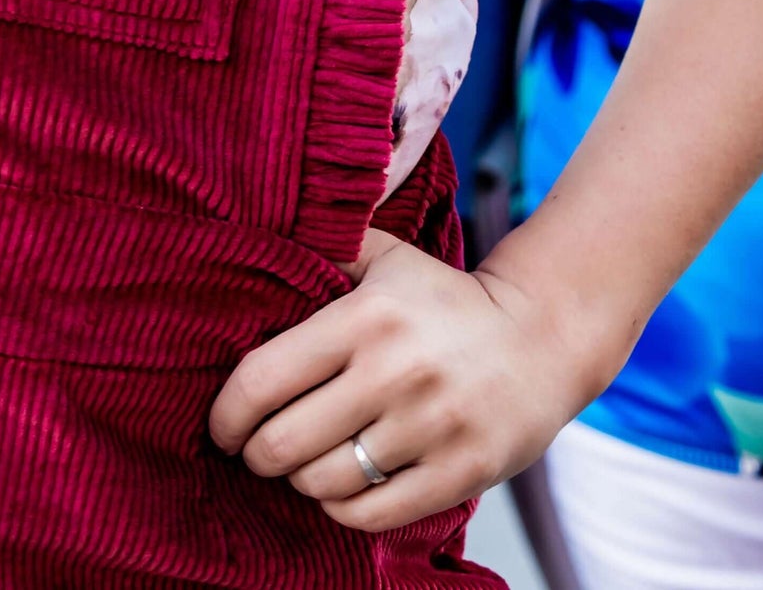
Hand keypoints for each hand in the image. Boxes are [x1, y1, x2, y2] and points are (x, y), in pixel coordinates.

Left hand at [207, 229, 599, 533]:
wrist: (541, 336)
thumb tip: (254, 247)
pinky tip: (338, 487)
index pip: (261, 379)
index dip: (225, 414)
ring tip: (300, 464)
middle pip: (283, 443)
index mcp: (365, 317)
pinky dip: (340, 508)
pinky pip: (372, 514)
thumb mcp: (387, 256)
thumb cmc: (445, 298)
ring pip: (323, 483)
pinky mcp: (459, 473)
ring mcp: (430, 428)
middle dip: (255, 454)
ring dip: (298, 480)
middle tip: (256, 449)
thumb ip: (327, 250)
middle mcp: (394, 373)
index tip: (221, 425)